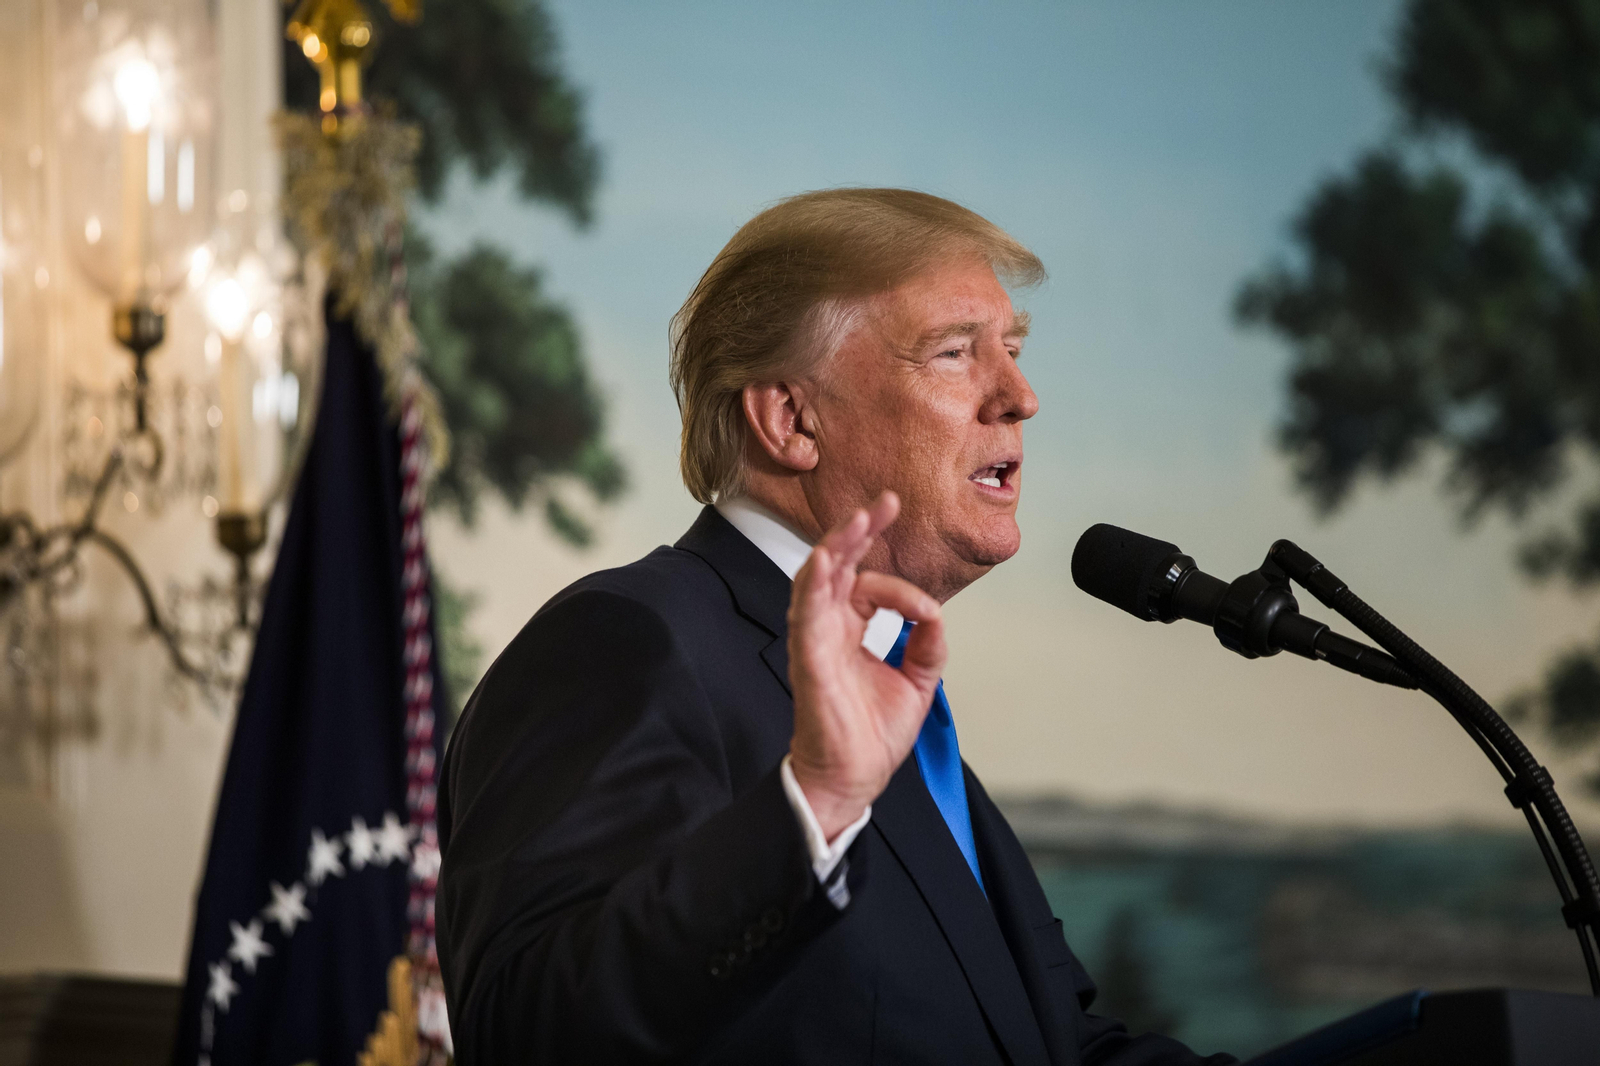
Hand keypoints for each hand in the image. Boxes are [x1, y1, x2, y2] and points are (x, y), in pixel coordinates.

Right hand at [787, 491, 945, 840]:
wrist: (854, 780)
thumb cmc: (872, 736)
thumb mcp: (918, 682)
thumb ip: (928, 644)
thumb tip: (936, 614)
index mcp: (850, 630)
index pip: (868, 584)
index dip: (900, 586)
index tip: (928, 611)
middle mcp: (829, 629)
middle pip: (838, 566)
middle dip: (859, 532)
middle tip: (885, 503)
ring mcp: (815, 641)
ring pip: (817, 579)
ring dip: (836, 547)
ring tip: (858, 520)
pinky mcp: (808, 659)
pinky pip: (805, 614)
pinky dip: (815, 584)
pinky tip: (827, 561)